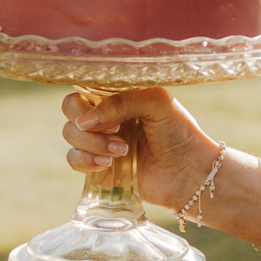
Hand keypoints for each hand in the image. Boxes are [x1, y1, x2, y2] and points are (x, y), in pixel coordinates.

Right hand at [61, 88, 218, 209]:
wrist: (190, 172)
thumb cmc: (180, 132)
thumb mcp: (157, 102)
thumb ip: (121, 101)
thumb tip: (85, 121)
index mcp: (118, 97)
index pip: (84, 88)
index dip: (88, 99)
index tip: (111, 112)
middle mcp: (106, 117)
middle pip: (71, 110)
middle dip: (87, 121)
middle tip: (117, 129)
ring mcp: (101, 142)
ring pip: (70, 134)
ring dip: (93, 142)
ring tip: (122, 150)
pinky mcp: (98, 167)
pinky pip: (73, 159)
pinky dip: (85, 160)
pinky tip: (108, 164)